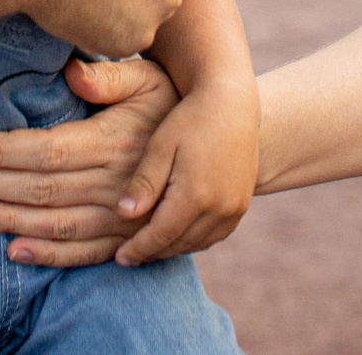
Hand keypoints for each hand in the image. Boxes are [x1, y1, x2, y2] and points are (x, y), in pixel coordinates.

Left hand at [0, 58, 176, 266]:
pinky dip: (49, 255)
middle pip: (40, 188)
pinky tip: (14, 250)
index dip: (1, 150)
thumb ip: (110, 76)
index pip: (46, 150)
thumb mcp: (148, 79)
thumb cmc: (172, 103)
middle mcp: (116, 184)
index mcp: (114, 142)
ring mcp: (123, 218)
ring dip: (8, 221)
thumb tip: (73, 71)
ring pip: (56, 224)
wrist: (221, 148)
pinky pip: (84, 253)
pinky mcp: (129, 239)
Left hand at [111, 73, 257, 265]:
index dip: (138, 250)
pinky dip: (193, 239)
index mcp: (196, 195)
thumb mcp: (160, 146)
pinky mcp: (242, 205)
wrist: (233, 104)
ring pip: (197, 242)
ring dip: (172, 247)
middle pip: (179, 244)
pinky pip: (214, 234)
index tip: (119, 258)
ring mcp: (235, 209)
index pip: (161, 236)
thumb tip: (124, 215)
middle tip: (129, 257)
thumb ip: (144, 183)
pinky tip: (176, 233)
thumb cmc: (190, 119)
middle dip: (152, 252)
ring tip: (149, 247)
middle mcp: (220, 208)